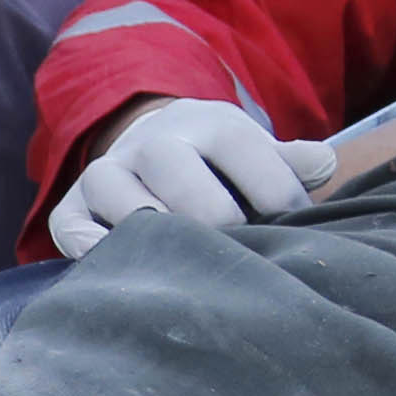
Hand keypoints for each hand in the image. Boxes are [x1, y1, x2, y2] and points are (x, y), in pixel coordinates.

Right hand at [47, 96, 336, 256]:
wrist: (153, 147)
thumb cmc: (219, 167)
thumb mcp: (255, 153)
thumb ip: (289, 163)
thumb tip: (324, 164)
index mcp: (205, 124)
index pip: (238, 147)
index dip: (273, 191)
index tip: (294, 226)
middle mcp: (149, 144)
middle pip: (176, 171)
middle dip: (213, 216)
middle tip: (238, 255)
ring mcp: (106, 175)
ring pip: (121, 197)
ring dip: (155, 234)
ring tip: (186, 267)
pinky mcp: (70, 210)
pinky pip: (73, 229)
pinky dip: (91, 249)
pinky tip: (122, 271)